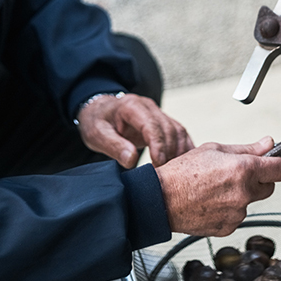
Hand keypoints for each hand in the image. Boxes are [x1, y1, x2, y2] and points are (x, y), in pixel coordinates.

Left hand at [76, 93, 193, 167]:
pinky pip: (179, 133)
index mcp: (132, 106)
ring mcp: (157, 113)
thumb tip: (132, 160)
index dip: (158, 144)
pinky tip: (183, 164)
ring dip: (178, 151)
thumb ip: (114, 146)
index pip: (152, 125)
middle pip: (169, 128)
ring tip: (173, 172)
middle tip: (164, 174)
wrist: (99, 112)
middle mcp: (148, 107)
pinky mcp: (162, 122)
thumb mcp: (97, 134)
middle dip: (169, 152)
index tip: (158, 163)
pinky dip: (184, 148)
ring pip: (178, 130)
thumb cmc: (97, 121)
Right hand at [154, 137, 280, 236]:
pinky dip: (229, 209)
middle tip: (236, 174)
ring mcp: (237, 213)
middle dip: (258, 179)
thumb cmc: (183, 172)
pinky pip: (237, 215)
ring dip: (241, 195)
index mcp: (243, 170)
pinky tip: (211, 201)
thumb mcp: (214, 150)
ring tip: (216, 188)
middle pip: (269, 187)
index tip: (272, 163)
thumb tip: (268, 144)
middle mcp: (244, 193)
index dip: (277, 164)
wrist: (161, 199)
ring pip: (251, 202)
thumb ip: (246, 149)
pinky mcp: (229, 227)